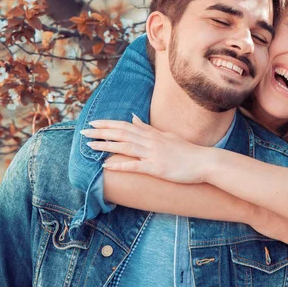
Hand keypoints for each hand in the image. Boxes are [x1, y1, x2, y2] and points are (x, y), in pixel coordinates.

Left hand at [80, 114, 210, 183]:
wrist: (204, 162)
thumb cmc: (187, 151)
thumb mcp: (167, 136)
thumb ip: (149, 128)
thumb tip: (134, 118)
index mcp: (152, 134)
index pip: (126, 125)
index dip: (108, 124)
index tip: (93, 124)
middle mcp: (151, 141)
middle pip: (122, 134)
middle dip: (101, 132)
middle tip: (84, 132)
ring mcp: (153, 154)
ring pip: (125, 147)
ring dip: (106, 146)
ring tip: (89, 146)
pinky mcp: (156, 168)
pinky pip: (135, 165)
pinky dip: (120, 165)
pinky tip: (106, 165)